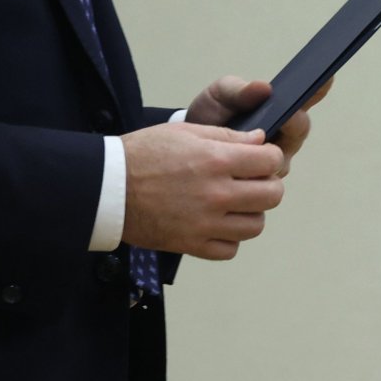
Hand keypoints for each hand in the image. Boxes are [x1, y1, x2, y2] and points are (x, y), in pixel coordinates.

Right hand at [117, 123, 283, 260]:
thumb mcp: (184, 131)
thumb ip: (227, 136)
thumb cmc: (142, 154)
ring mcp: (206, 223)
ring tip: (233, 203)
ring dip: (250, 212)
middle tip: (253, 180)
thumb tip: (260, 141)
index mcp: (216, 160)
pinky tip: (216, 223)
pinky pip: (230, 249)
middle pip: (272, 196)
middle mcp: (216, 194)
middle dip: (268, 184)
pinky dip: (229, 237)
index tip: (262, 157)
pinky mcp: (193, 244)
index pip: (270, 161)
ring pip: (255, 225)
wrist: (108, 188)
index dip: (270, 157)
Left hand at [184, 74, 333, 176]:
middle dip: (294, 122)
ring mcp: (274, 161)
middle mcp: (283, 136)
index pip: (304, 99)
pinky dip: (256, 173)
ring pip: (282, 158)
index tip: (326, 78)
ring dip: (274, 149)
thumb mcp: (221, 95)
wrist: (188, 145)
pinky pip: (264, 179)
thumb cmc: (212, 114)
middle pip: (299, 130)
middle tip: (288, 116)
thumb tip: (263, 88)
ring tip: (262, 142)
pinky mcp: (259, 182)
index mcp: (279, 110)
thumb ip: (239, 90)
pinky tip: (244, 168)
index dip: (318, 89)